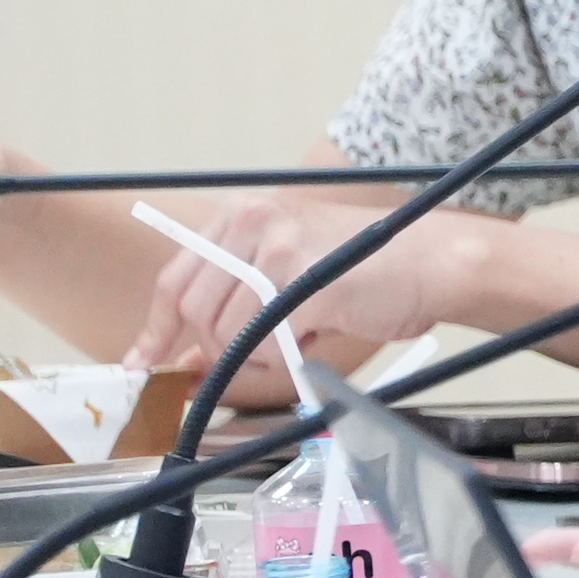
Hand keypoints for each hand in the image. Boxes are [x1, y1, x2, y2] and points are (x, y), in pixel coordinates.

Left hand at [123, 194, 466, 379]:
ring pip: (224, 335)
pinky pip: (265, 346)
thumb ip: (237, 302)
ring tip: (296, 340)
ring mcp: (278, 250)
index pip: (176, 279)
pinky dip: (283, 359)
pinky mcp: (306, 282)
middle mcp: (253, 223)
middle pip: (194, 312)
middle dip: (216, 349)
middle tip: (253, 357)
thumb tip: (189, 358)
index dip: (157, 329)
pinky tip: (312, 340)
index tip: (144, 362)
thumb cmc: (370, 270)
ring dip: (253, 357)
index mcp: (242, 215)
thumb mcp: (290, 270)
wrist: (434, 261)